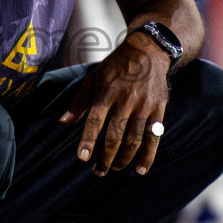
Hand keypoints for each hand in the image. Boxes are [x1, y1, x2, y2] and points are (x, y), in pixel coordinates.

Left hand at [59, 33, 170, 176]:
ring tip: (113, 168)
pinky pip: (154, 137)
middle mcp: (127, 99)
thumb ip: (79, 101)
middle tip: (98, 171)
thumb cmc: (116, 66)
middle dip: (106, 157)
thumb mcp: (93, 77)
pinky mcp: (158, 109)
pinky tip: (139, 170)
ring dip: (123, 159)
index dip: (89, 139)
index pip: (96, 119)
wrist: (148, 50)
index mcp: (107, 91)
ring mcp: (144, 105)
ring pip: (134, 140)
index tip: (83, 157)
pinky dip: (148, 156)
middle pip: (116, 135)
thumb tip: (63, 122)